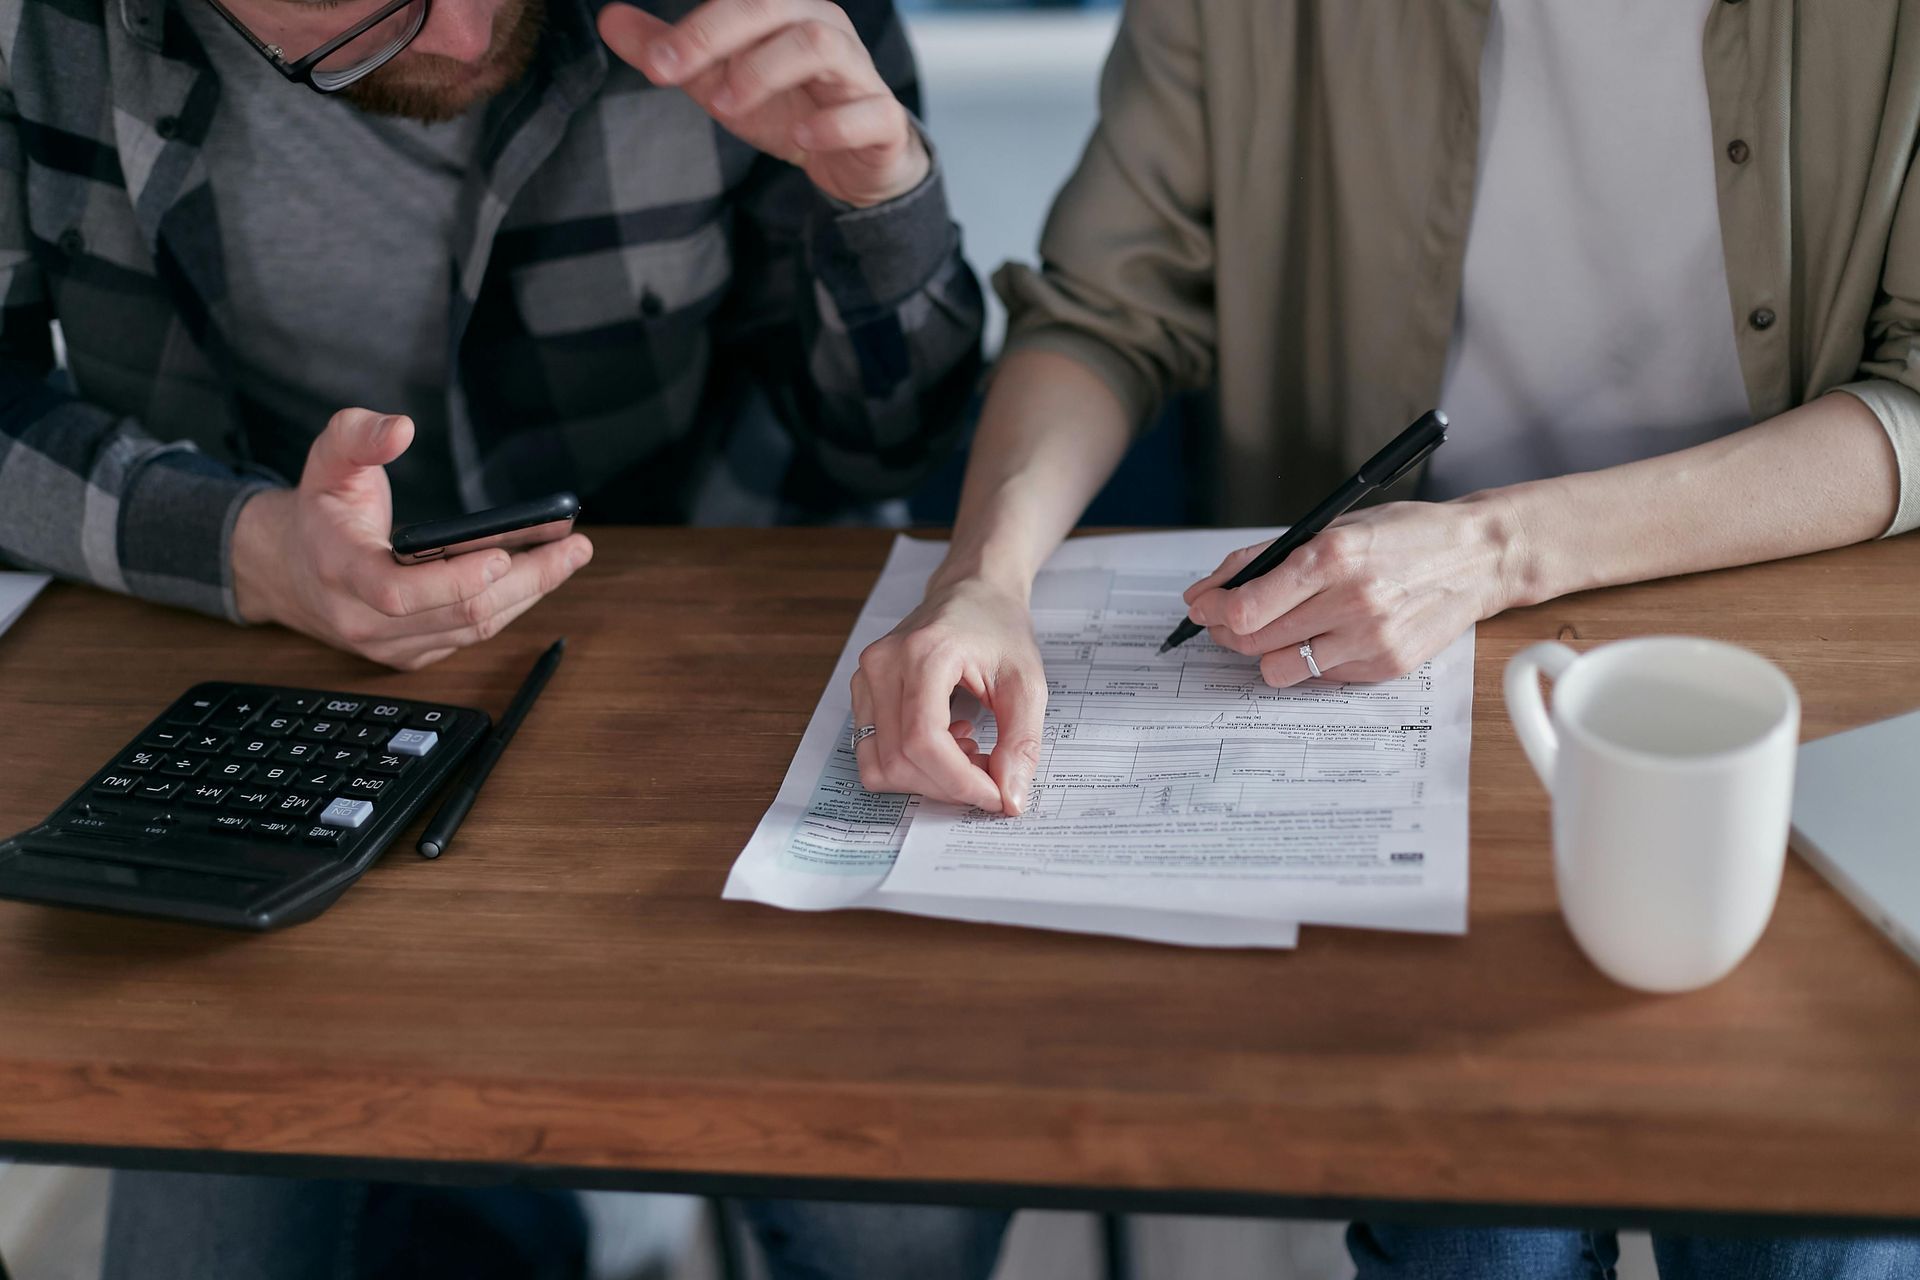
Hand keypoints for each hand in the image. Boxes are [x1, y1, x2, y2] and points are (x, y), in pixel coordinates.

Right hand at [231, 408, 593, 669]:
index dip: (454, 579)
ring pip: (474, 628)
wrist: (290, 570)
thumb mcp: (327, 460)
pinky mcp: (411, 653)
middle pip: (459, 612)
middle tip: (573, 547)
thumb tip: (401, 428)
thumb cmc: (320, 511)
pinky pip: (471, 635)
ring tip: (570, 556)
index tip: (503, 553)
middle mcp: (363, 618)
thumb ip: (358, 435)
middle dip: (526, 580)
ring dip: (530, 594)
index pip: (399, 593)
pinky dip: (511, 606)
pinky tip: (538, 575)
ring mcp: (389, 644)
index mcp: (340, 569)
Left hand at [598, 0, 929, 207]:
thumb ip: (671, 52)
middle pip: (773, 8)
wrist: (854, 160)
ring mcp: (857, 72)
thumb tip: (608, 18)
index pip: (736, 2)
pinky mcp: (883, 119)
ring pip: (820, 44)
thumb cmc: (789, 107)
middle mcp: (824, 28)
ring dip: (765, 70)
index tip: (653, 60)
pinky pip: (868, 110)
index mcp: (784, 12)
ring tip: (724, 104)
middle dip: (715, 35)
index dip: (696, 25)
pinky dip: (834, 123)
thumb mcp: (719, 80)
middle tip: (670, 72)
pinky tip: (800, 140)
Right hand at [852, 574, 1045, 813]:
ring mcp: (865, 677)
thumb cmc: (999, 628)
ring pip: (879, 764)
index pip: (924, 742)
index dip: (960, 782)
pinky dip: (909, 766)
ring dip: (926, 780)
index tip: (996, 795)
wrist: (973, 592)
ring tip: (966, 753)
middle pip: (899, 760)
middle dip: (948, 785)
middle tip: (989, 775)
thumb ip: (1021, 743)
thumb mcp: (1028, 683)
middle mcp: (883, 664)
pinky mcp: (861, 691)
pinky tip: (945, 742)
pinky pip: (873, 752)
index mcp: (924, 653)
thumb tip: (1009, 800)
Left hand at [1183, 497, 1521, 685]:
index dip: (1213, 611)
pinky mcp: (1385, 668)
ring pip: (1279, 670)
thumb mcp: (1334, 526)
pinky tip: (1323, 635)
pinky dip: (1308, 659)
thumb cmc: (1402, 535)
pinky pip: (1319, 678)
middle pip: (1253, 642)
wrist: (1477, 558)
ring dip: (1264, 652)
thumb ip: (1268, 557)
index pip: (1246, 608)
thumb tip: (1209, 590)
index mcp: (1332, 556)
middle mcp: (1351, 602)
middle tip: (1225, 620)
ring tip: (1275, 630)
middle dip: (1226, 632)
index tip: (1202, 606)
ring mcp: (1370, 640)